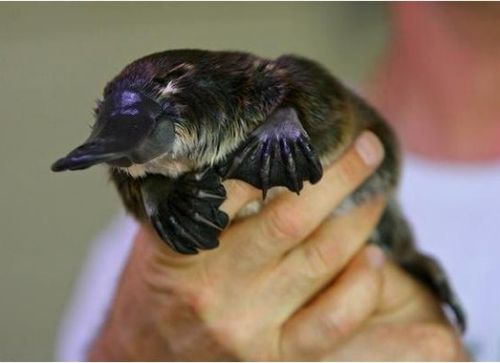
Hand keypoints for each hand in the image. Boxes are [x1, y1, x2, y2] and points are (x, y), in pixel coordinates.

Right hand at [88, 132, 465, 360]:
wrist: (145, 355)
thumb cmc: (160, 285)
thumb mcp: (159, 235)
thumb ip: (195, 200)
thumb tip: (246, 148)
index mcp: (180, 250)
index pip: (235, 188)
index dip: (276, 152)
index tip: (306, 129)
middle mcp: (214, 289)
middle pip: (290, 219)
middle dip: (339, 177)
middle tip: (367, 148)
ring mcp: (248, 328)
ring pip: (319, 261)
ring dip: (358, 220)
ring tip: (374, 193)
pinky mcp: (275, 357)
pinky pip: (333, 320)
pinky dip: (361, 285)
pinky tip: (375, 258)